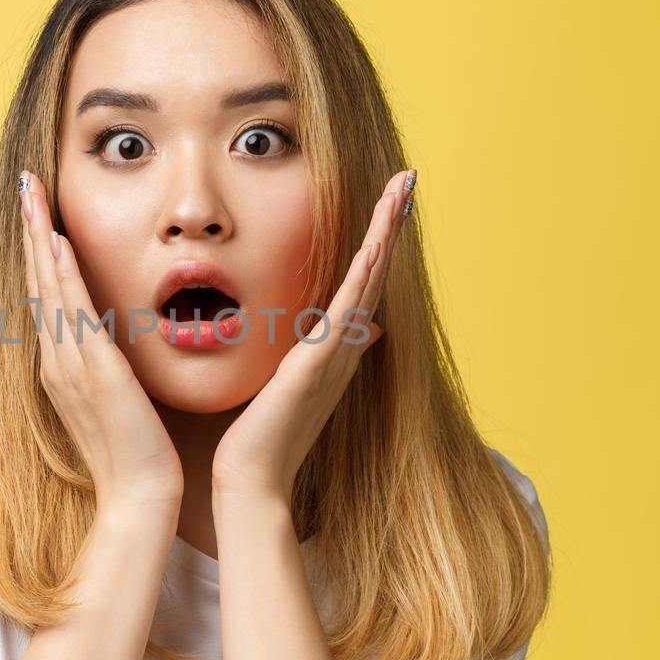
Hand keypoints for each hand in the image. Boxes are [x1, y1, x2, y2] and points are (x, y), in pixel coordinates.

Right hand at [17, 169, 184, 517]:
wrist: (139, 496)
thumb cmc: (138, 453)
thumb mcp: (121, 398)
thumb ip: (113, 366)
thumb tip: (117, 340)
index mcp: (63, 365)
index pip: (48, 294)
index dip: (41, 249)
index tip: (39, 209)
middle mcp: (57, 360)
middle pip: (39, 280)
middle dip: (32, 228)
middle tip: (27, 181)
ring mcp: (69, 365)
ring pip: (49, 287)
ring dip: (41, 237)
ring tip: (33, 193)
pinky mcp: (91, 372)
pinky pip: (71, 312)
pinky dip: (63, 274)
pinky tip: (61, 242)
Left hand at [211, 168, 415, 506]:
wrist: (251, 480)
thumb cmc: (258, 436)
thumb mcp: (286, 381)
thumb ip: (311, 353)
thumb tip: (351, 331)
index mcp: (333, 348)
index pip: (361, 280)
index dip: (378, 237)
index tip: (389, 197)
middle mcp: (343, 348)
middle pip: (375, 273)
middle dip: (391, 224)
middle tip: (409, 179)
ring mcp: (334, 357)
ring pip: (366, 283)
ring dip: (385, 235)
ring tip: (402, 193)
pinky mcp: (316, 368)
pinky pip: (345, 315)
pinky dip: (361, 279)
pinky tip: (373, 246)